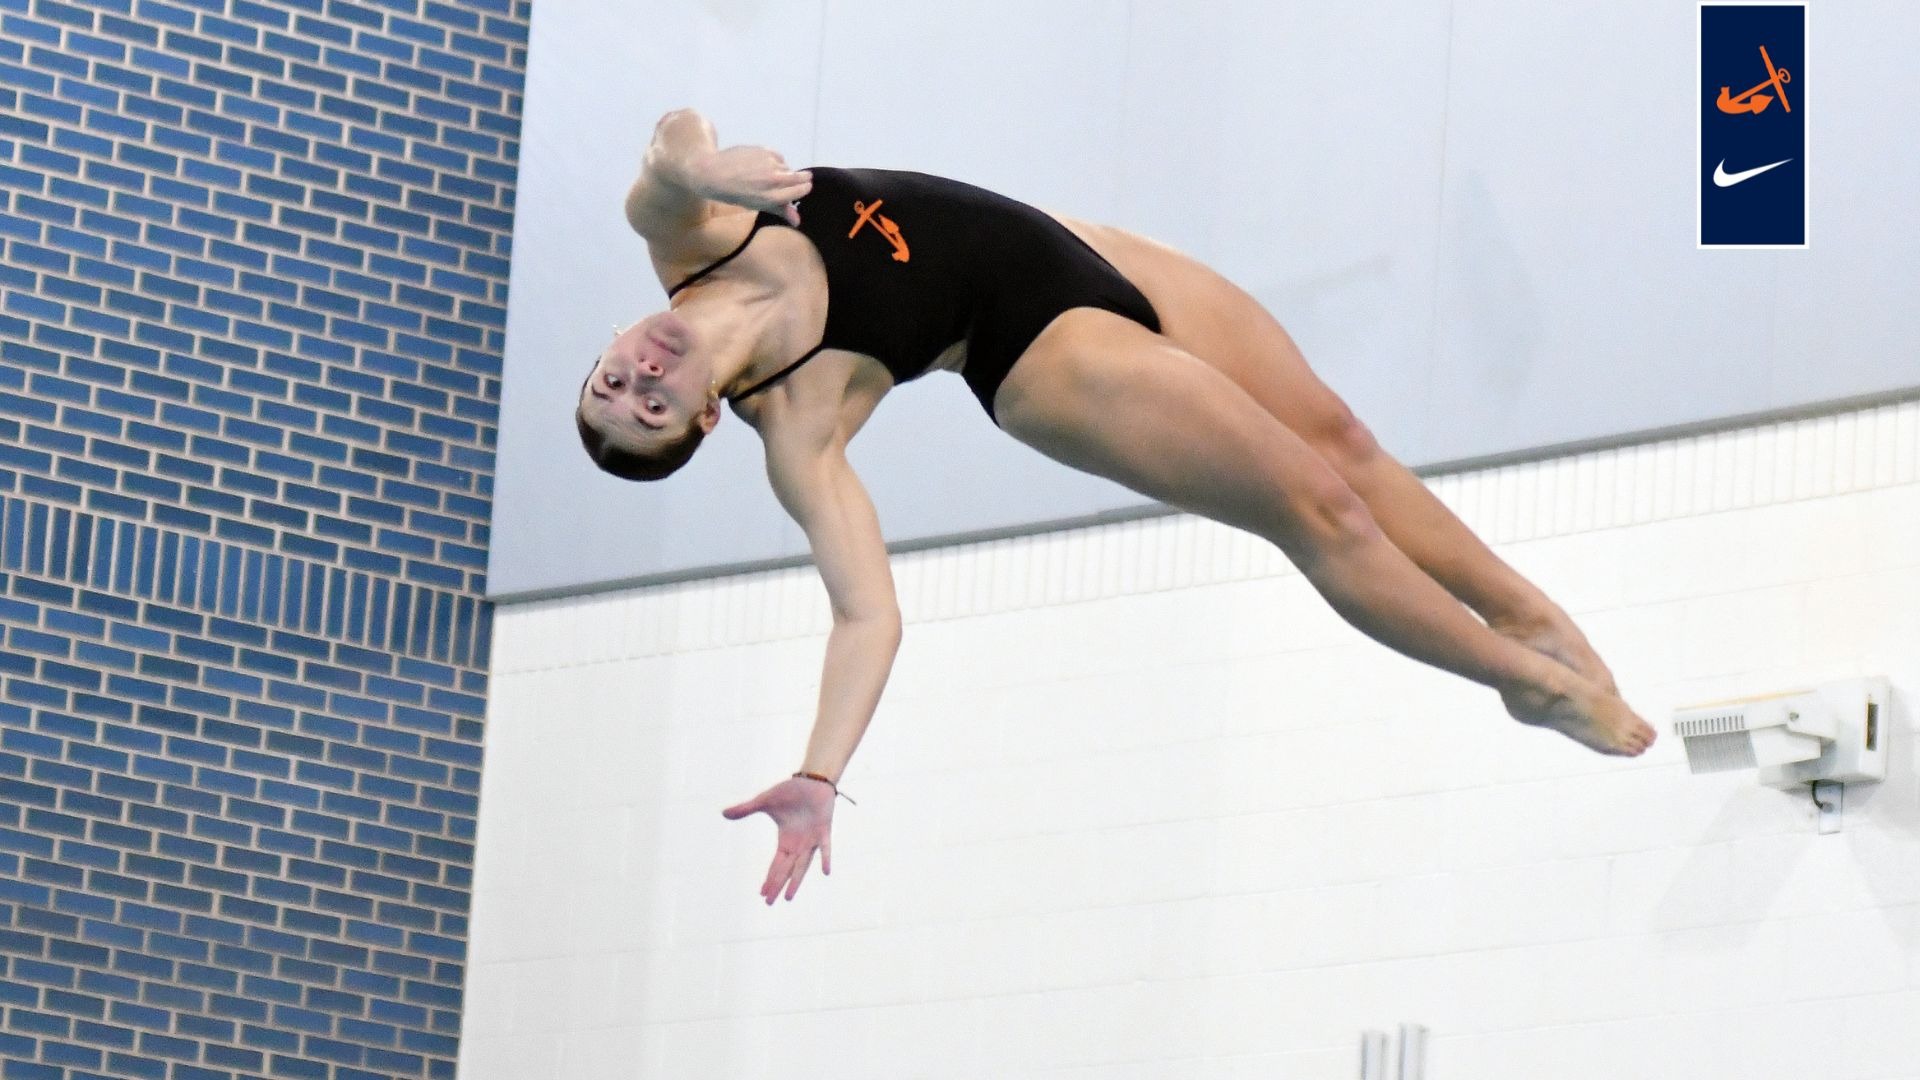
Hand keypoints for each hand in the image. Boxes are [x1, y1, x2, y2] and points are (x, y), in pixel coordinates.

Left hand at [688, 145, 810, 224]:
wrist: (711, 172)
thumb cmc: (733, 193)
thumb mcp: (756, 204)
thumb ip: (779, 210)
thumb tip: (797, 221)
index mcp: (772, 197)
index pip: (801, 190)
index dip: (803, 189)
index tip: (802, 188)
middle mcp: (774, 179)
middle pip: (800, 177)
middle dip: (801, 178)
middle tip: (797, 179)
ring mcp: (770, 163)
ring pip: (787, 167)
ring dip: (783, 170)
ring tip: (768, 174)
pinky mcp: (765, 150)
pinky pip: (778, 156)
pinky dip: (775, 160)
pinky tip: (762, 164)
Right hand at [722, 775, 835, 903]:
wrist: (812, 780)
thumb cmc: (791, 791)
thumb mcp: (764, 802)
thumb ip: (746, 809)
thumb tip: (723, 814)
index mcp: (786, 840)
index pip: (777, 864)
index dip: (770, 878)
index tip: (763, 894)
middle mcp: (799, 844)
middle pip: (786, 870)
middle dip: (778, 885)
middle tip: (769, 903)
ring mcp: (812, 839)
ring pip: (803, 865)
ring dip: (796, 880)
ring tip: (788, 897)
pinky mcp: (824, 830)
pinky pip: (825, 847)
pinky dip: (825, 857)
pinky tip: (825, 871)